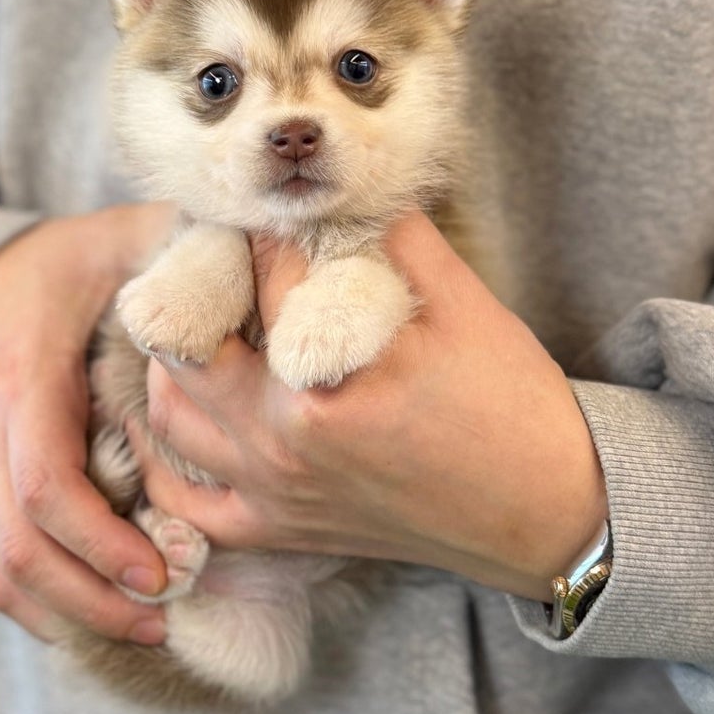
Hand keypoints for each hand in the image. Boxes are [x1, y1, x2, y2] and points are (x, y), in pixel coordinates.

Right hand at [0, 204, 174, 645]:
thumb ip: (190, 261)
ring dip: (69, 612)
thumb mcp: (127, 241)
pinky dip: (42, 605)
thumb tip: (269, 278)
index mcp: (22, 372)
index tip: (161, 573)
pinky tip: (100, 618)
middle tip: (162, 620)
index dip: (100, 540)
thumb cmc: (71, 263)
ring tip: (145, 630)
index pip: (44, 481)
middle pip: (17, 546)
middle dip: (91, 596)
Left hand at [128, 214, 607, 597]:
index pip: (263, 273)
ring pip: (170, 413)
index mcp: (323, 377)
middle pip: (188, 339)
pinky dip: (166, 458)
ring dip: (175, 362)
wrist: (546, 512)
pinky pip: (184, 502)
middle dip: (200, 286)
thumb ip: (396, 235)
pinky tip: (187, 412)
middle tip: (227, 259)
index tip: (269, 203)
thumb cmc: (512, 406)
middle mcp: (280, 440)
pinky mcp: (278, 531)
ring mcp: (272, 491)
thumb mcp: (463, 304)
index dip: (265, 226)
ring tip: (208, 323)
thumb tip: (349, 183)